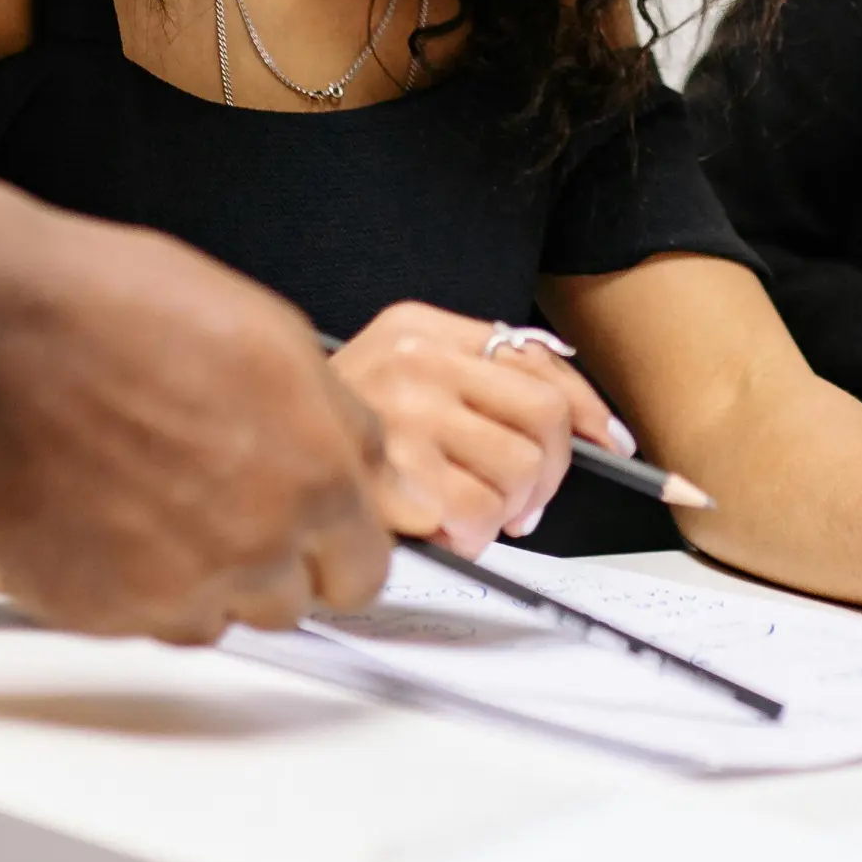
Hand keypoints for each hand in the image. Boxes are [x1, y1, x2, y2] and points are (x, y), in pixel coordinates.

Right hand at [0, 216, 393, 639]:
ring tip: (155, 499)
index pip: (364, 574)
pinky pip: (134, 622)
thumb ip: (349, 432)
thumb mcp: (279, 340)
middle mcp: (250, 551)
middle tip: (222, 496)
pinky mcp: (91, 612)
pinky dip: (127, 584)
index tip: (319, 533)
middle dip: (270, 560)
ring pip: (211, 620)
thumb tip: (397, 488)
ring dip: (200, 580)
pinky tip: (104, 513)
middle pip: (289, 603)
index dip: (340, 547)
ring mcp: (168, 591)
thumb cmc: (124, 314)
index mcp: (314, 484)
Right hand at [317, 303, 625, 551]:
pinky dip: (475, 534)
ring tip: (472, 513)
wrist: (246, 451)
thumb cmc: (337, 430)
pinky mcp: (394, 472)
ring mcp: (403, 414)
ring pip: (521, 469)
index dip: (588, 410)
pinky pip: (481, 511)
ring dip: (509, 508)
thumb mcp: (404, 375)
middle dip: (551, 471)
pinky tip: (444, 529)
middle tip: (527, 500)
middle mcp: (416, 360)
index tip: (615, 444)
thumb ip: (479, 383)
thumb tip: (585, 427)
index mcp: (422, 327)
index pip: (538, 360)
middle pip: (545, 415)